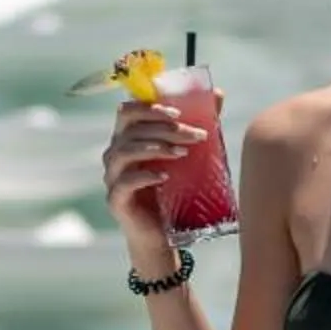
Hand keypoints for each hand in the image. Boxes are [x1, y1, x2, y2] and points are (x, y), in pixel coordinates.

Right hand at [101, 95, 203, 258]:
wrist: (162, 235)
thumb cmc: (172, 191)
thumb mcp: (186, 155)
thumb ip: (195, 124)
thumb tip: (218, 94)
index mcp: (128, 138)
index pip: (128, 111)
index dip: (149, 107)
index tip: (178, 113)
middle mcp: (115, 154)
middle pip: (131, 129)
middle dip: (164, 128)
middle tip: (194, 135)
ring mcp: (112, 177)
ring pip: (125, 152)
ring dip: (155, 147)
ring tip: (182, 153)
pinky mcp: (115, 200)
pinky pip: (124, 182)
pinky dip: (145, 176)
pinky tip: (165, 177)